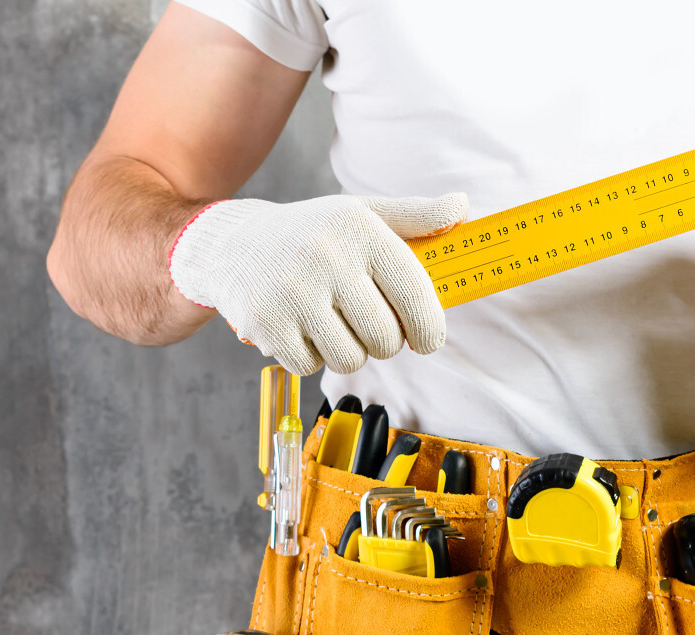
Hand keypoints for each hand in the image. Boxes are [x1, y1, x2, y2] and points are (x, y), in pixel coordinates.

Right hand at [167, 193, 466, 374]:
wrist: (232, 245)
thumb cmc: (310, 234)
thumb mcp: (360, 215)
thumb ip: (414, 216)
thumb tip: (462, 208)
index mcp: (360, 230)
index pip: (415, 296)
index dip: (429, 329)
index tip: (426, 339)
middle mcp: (327, 258)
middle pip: (385, 340)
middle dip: (382, 342)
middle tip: (366, 325)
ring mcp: (293, 293)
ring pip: (350, 359)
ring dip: (346, 352)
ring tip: (330, 324)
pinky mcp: (266, 325)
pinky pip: (310, 367)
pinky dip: (309, 357)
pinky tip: (299, 328)